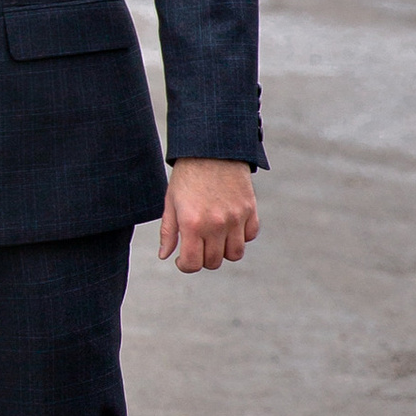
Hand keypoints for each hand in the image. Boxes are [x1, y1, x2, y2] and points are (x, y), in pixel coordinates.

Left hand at [159, 157, 257, 271]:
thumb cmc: (187, 175)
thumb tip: (165, 256)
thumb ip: (168, 232)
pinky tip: (229, 226)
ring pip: (235, 254)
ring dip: (223, 251)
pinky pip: (249, 236)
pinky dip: (241, 236)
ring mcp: (235, 218)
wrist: (211, 149)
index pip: (192, 263)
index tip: (182, 259)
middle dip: (203, 259)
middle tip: (197, 246)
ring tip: (214, 238)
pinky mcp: (250, 210)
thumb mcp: (171, 202)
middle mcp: (215, 224)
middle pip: (213, 262)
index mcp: (192, 224)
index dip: (185, 266)